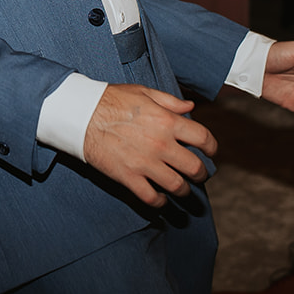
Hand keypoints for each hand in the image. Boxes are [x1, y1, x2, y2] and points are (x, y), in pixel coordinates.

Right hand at [82, 84, 216, 206]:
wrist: (81, 115)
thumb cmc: (111, 100)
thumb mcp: (144, 92)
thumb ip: (170, 101)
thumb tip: (190, 107)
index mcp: (167, 121)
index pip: (203, 138)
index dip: (211, 147)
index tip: (210, 152)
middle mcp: (160, 144)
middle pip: (194, 167)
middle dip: (201, 173)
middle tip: (199, 174)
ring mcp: (145, 163)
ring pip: (177, 186)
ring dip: (184, 190)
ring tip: (182, 188)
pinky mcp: (128, 177)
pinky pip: (151, 197)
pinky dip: (160, 202)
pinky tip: (161, 198)